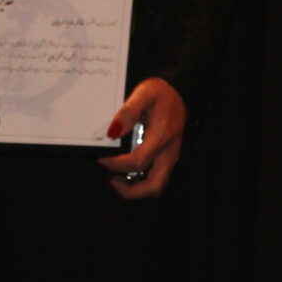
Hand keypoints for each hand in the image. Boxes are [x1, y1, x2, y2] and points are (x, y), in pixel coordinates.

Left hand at [100, 78, 185, 199]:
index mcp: (161, 137)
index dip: (115, 165)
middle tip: (110, 180)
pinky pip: (156, 178)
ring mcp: (170, 157)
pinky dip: (140, 181)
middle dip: (130, 191)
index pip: (137, 163)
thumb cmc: (161, 92)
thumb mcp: (144, 93)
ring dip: (135, 188)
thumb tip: (112, 132)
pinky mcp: (169, 157)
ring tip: (116, 178)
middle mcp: (168, 152)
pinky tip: (126, 171)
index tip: (100, 159)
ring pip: (157, 186)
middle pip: (154, 186)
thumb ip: (128, 112)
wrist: (181, 89)